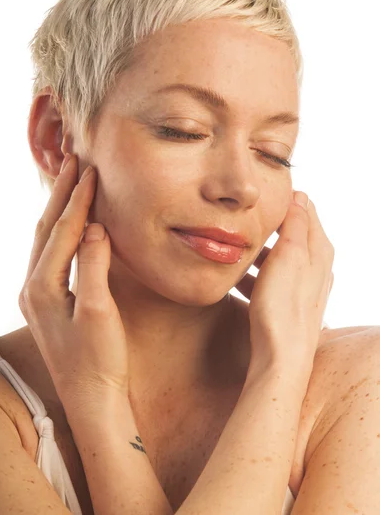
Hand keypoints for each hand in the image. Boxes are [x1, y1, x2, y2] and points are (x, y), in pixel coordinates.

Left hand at [18, 154, 128, 417]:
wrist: (92, 399)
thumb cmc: (99, 360)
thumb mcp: (100, 313)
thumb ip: (94, 266)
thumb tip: (95, 226)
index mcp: (42, 287)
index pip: (62, 231)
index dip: (78, 199)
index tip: (91, 169)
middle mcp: (32, 287)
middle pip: (46, 228)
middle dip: (60, 193)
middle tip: (73, 159)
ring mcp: (37, 295)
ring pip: (45, 240)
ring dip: (58, 208)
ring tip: (71, 181)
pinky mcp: (48, 301)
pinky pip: (50, 254)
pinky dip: (62, 231)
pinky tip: (73, 223)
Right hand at [234, 191, 333, 387]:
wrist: (281, 357)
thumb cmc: (284, 306)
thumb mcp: (289, 255)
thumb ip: (295, 223)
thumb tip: (298, 196)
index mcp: (319, 250)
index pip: (305, 211)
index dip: (285, 200)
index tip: (262, 195)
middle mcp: (315, 267)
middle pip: (290, 233)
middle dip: (268, 225)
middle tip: (243, 218)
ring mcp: (301, 286)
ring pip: (277, 257)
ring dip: (257, 250)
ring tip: (234, 247)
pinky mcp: (287, 303)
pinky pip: (269, 278)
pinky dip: (254, 273)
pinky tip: (234, 278)